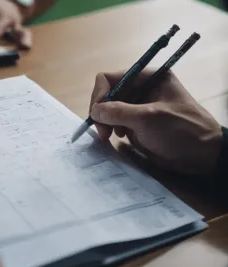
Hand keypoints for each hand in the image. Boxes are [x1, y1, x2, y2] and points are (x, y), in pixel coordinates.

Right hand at [89, 70, 222, 175]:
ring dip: (107, 123)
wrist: (203, 155)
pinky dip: (115, 130)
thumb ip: (118, 112)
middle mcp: (142, 89)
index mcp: (148, 78)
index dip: (100, 95)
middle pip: (108, 95)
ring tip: (111, 136)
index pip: (110, 79)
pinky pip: (118, 123)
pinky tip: (122, 138)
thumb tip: (94, 111)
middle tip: (102, 133)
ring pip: (110, 110)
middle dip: (102, 112)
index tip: (97, 116)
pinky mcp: (139, 123)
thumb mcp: (148, 119)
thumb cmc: (181, 131)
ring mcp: (140, 107)